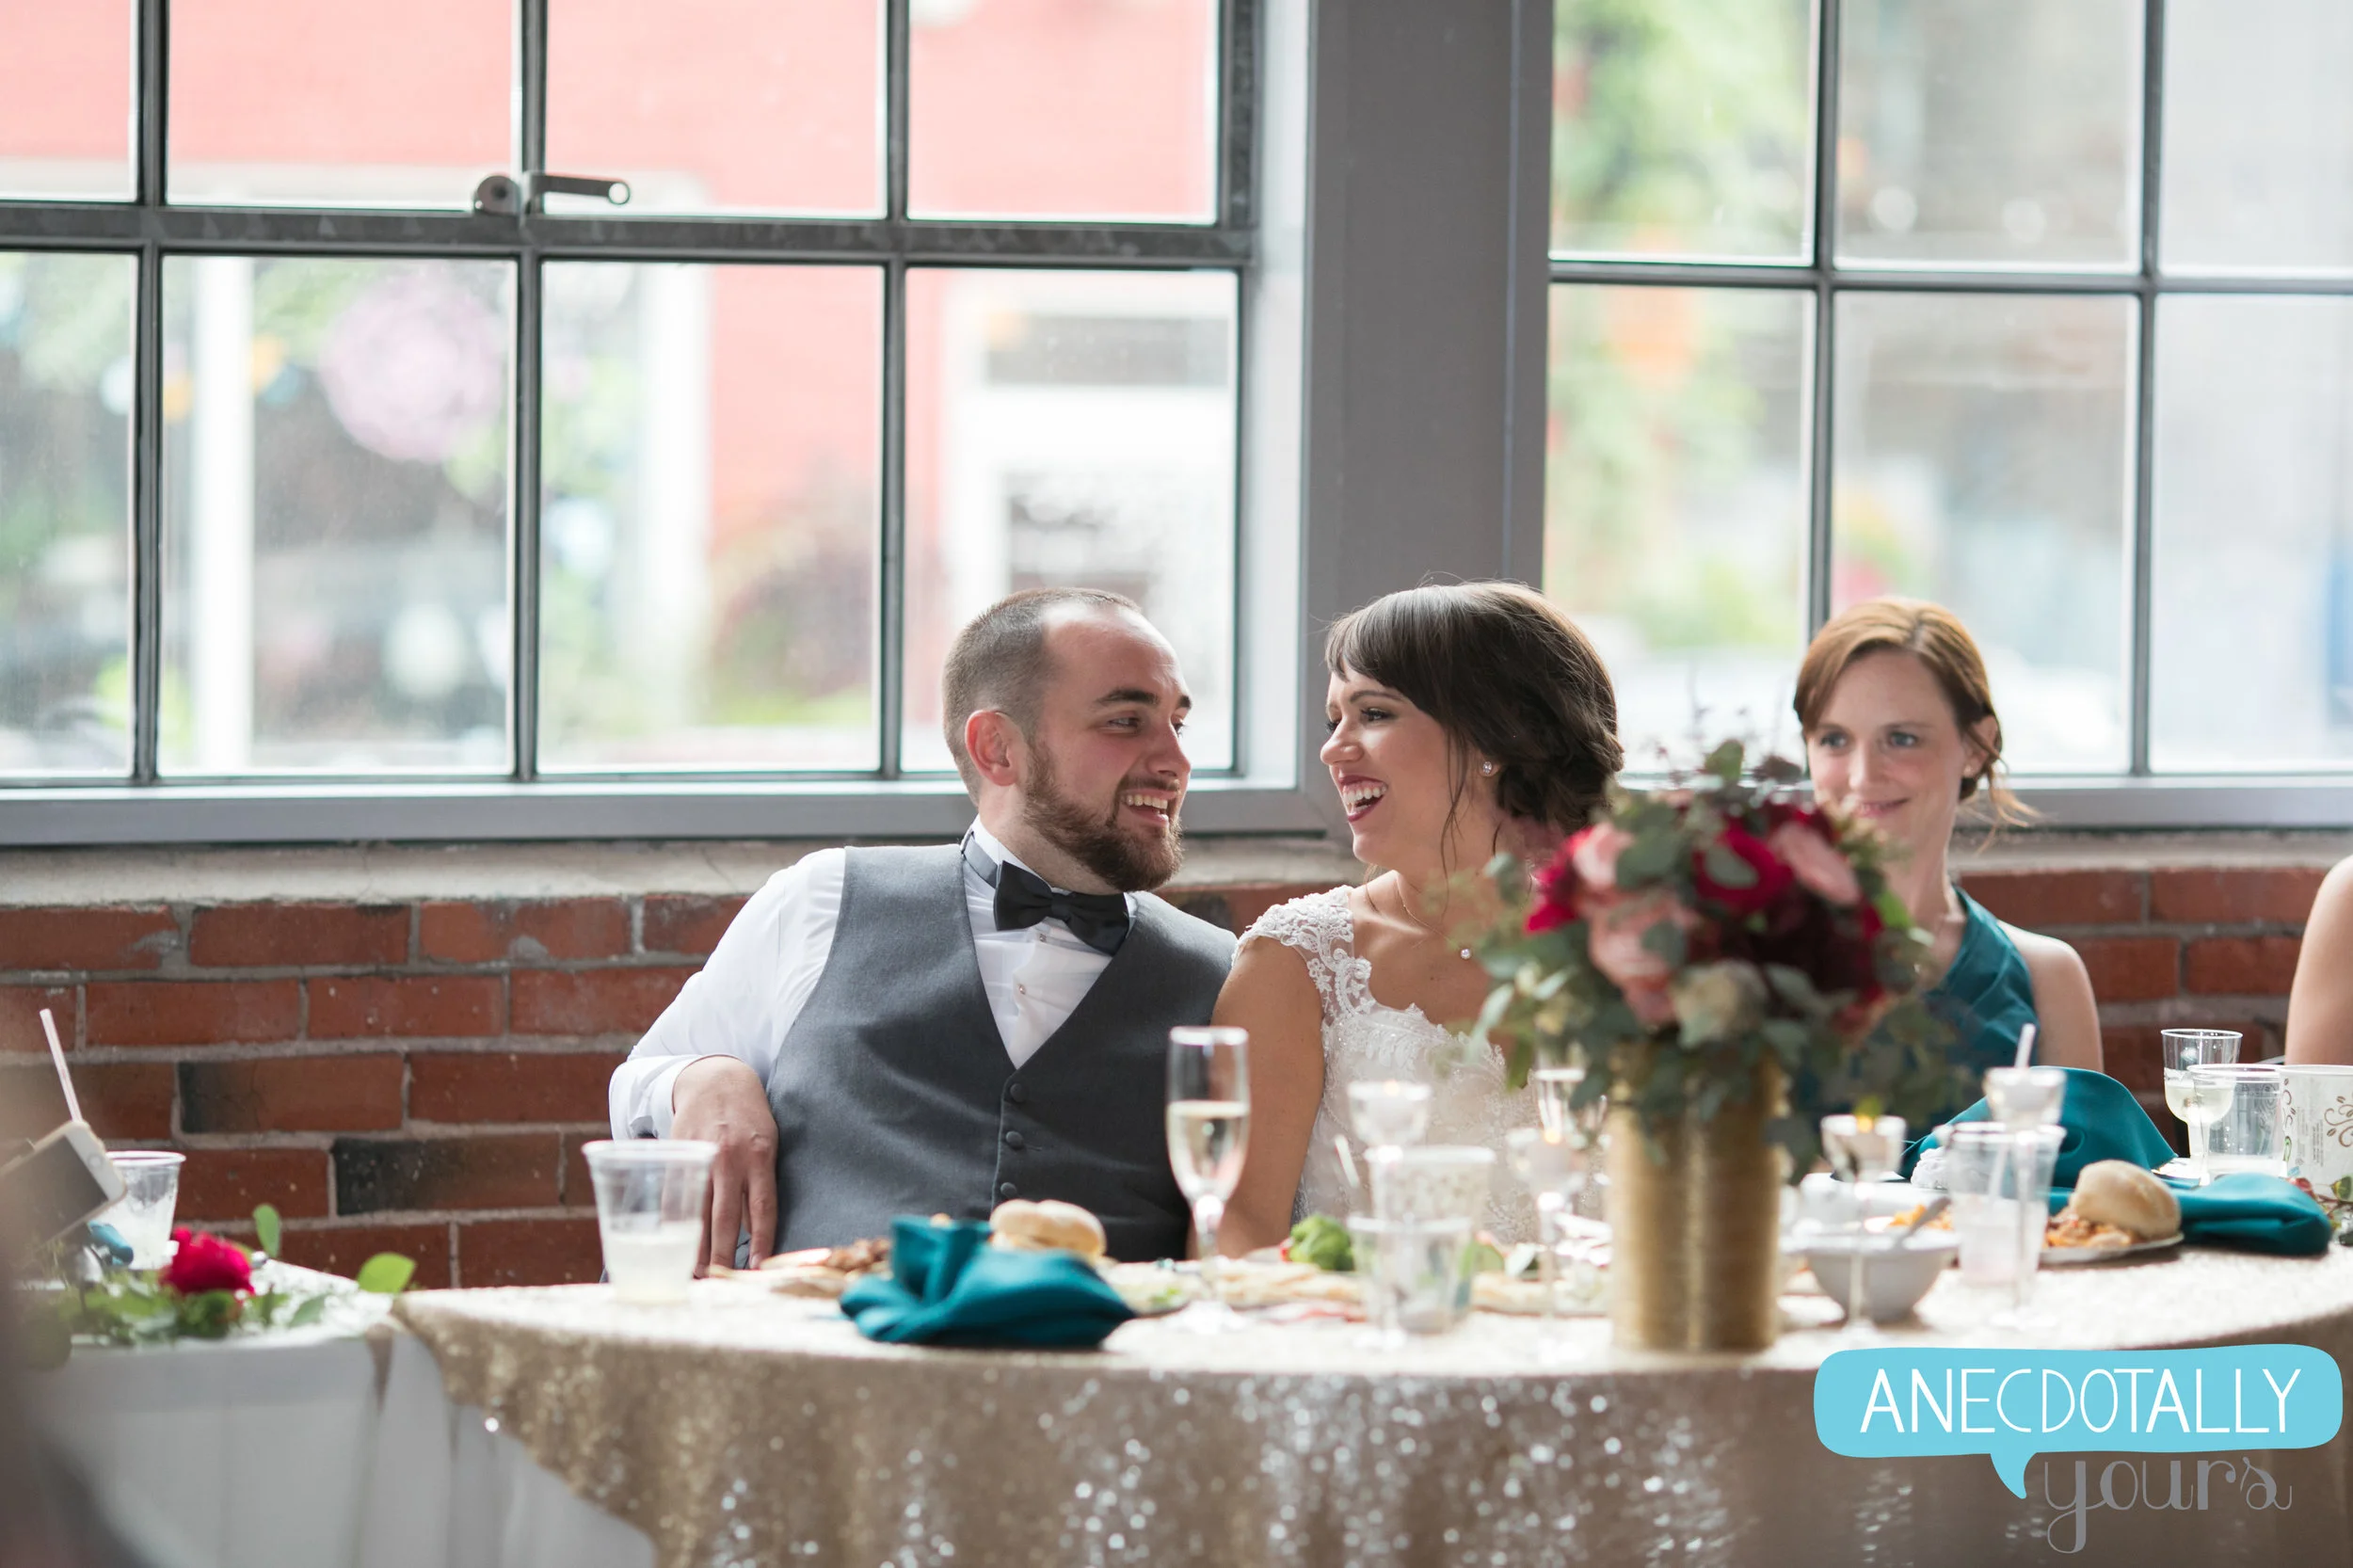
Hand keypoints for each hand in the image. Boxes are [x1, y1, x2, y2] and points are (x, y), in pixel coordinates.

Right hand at [669, 1056, 778, 1269]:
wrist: (715, 1078)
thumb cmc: (750, 1118)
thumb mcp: (767, 1145)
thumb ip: (759, 1187)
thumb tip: (754, 1233)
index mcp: (760, 1157)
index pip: (763, 1209)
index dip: (762, 1242)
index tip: (758, 1269)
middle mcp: (731, 1158)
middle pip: (726, 1217)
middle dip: (723, 1254)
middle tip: (719, 1282)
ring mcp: (701, 1155)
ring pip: (696, 1211)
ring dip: (695, 1246)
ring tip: (695, 1273)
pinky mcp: (677, 1153)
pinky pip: (673, 1195)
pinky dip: (673, 1223)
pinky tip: (670, 1244)